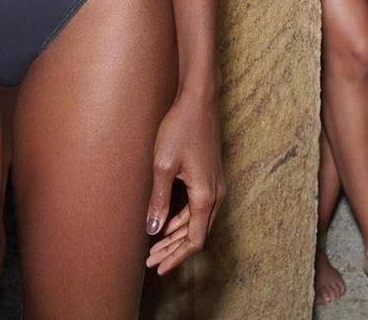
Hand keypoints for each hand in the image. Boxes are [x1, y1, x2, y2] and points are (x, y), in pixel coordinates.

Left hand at [144, 88, 224, 274]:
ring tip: (155, 246)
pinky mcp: (212, 175)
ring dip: (178, 235)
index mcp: (205, 195)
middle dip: (174, 250)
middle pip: (197, 234)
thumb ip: (159, 200)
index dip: (176, 257)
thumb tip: (153, 230)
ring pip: (199, 221)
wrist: (199, 100)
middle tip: (151, 261)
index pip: (194, 240)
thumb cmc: (181, 128)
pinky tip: (167, 222)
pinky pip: (200, 208)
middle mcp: (216, 193)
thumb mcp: (163, 164)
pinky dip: (184, 219)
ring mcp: (216, 184)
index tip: (158, 267)